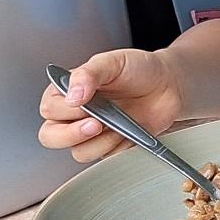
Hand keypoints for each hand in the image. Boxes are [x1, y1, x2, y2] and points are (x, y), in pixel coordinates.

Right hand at [37, 48, 185, 161]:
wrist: (169, 84)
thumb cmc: (139, 69)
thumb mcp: (112, 62)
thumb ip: (88, 74)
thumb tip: (71, 95)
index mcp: (67, 92)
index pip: (49, 109)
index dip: (65, 111)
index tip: (84, 104)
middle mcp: (75, 115)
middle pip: (51, 137)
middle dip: (72, 134)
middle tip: (96, 123)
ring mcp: (93, 133)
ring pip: (79, 152)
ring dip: (100, 141)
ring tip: (119, 124)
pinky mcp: (112, 146)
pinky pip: (106, 158)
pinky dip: (118, 147)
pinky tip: (129, 131)